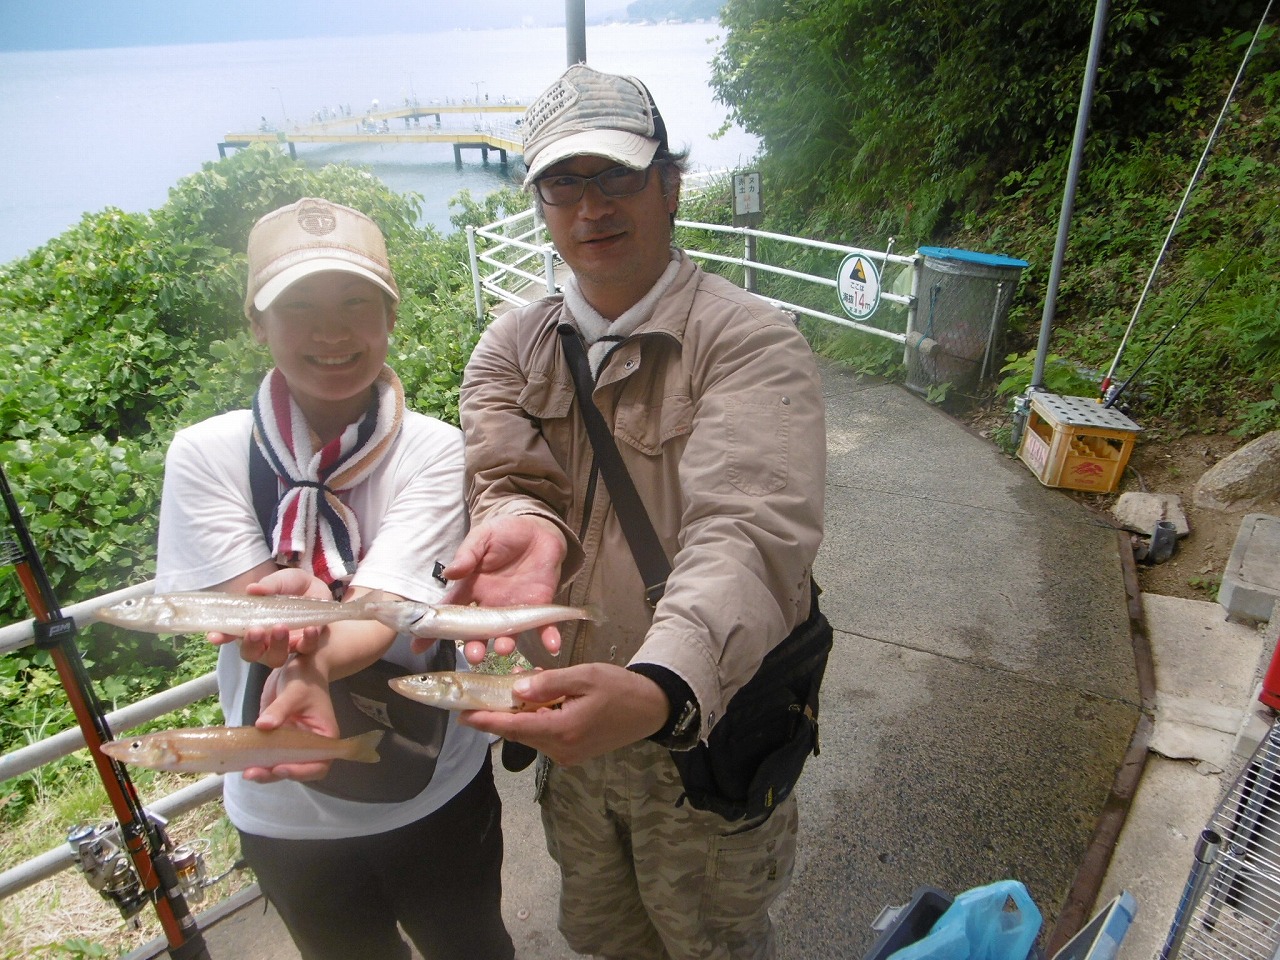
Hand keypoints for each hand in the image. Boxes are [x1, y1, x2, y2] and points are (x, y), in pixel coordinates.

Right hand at [209, 568, 330, 667]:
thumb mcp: (281, 580)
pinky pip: (306, 649)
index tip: (214, 636)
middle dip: (251, 644)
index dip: (222, 636)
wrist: (318, 588)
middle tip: (255, 630)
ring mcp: (284, 646)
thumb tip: (252, 589)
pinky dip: (307, 640)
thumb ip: (269, 585)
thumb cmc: (290, 586)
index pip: (231, 634)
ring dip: (276, 645)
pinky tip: (310, 629)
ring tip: (281, 627)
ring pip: (275, 657)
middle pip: (251, 653)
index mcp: (250, 624)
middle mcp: (263, 640)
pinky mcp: (305, 645)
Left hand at [242, 655, 338, 782]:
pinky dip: (255, 760)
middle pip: (296, 769)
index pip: (318, 764)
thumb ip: (280, 709)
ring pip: (280, 766)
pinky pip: (267, 755)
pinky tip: (240, 762)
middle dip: (275, 774)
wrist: (297, 669)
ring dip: (263, 771)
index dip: (300, 771)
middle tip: (253, 773)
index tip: (280, 768)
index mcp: (324, 737)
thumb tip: (263, 725)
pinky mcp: (277, 740)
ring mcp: (292, 745)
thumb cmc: (304, 679)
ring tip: (246, 770)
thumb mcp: (294, 691)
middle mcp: (309, 746)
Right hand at [440, 515, 567, 663]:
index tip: (418, 647)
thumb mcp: (482, 539)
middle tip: (474, 655)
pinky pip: (544, 626)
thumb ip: (467, 556)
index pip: (449, 612)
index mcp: (472, 589)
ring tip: (503, 648)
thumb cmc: (505, 533)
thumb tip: (449, 572)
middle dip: (475, 645)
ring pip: (508, 633)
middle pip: (479, 631)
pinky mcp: (540, 606)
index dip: (433, 629)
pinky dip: (549, 637)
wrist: (537, 530)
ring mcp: (515, 608)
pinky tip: (552, 646)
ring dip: (506, 644)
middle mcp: (491, 605)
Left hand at [458, 663, 668, 765]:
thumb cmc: (619, 688)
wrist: (651, 708)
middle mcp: (562, 750)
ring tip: (516, 688)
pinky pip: (545, 737)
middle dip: (501, 714)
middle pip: (520, 732)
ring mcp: (568, 755)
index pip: (515, 727)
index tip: (463, 716)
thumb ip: (549, 684)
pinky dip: (535, 720)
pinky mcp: (574, 754)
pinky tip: (537, 702)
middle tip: (486, 692)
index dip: (487, 721)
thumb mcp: (584, 676)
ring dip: (520, 715)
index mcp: (563, 730)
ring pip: (531, 734)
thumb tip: (516, 690)